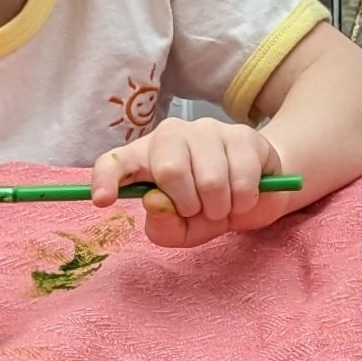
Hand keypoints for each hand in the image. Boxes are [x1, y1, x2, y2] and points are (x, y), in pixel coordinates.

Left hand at [97, 115, 285, 248]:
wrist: (258, 195)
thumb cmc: (208, 210)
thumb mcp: (182, 231)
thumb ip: (163, 225)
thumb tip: (155, 201)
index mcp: (146, 157)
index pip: (116, 161)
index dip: (105, 178)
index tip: (103, 200)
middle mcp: (172, 135)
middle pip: (169, 168)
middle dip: (188, 204)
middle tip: (201, 212)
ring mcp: (208, 129)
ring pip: (210, 178)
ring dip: (220, 207)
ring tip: (223, 206)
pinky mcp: (243, 134)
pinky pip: (242, 175)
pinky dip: (243, 200)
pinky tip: (244, 197)